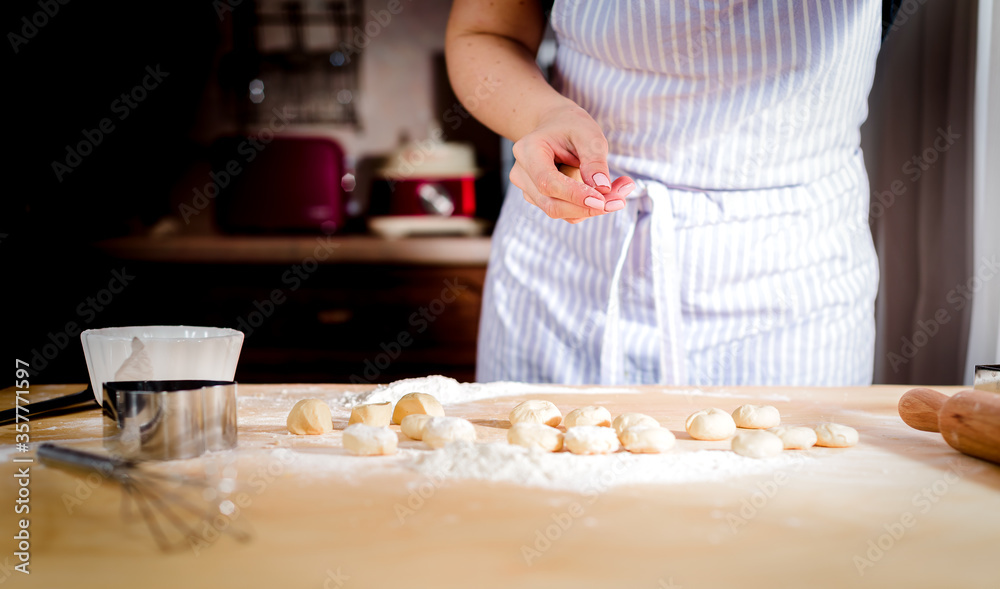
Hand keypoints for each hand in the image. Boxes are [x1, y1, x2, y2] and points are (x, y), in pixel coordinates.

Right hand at [509, 104, 634, 223]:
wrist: (555, 127)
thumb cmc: (571, 126)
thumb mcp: (588, 133)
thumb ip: (594, 159)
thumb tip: (602, 188)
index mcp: (528, 151)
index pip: (548, 183)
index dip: (575, 195)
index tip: (603, 200)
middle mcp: (521, 174)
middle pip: (552, 204)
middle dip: (588, 207)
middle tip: (621, 198)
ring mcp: (528, 190)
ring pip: (561, 212)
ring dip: (592, 207)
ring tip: (620, 188)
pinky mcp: (540, 200)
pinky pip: (566, 212)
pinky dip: (588, 207)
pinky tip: (605, 192)